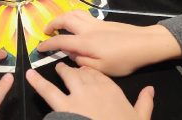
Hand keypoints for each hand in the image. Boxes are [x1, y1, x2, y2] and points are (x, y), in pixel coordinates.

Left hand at [26, 62, 153, 119]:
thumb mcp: (141, 117)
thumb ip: (145, 102)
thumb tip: (151, 90)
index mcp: (112, 89)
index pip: (99, 74)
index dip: (91, 72)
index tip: (87, 71)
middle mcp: (95, 87)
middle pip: (83, 72)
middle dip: (76, 69)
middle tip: (69, 68)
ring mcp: (78, 95)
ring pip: (67, 76)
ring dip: (62, 70)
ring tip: (56, 67)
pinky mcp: (63, 106)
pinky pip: (48, 91)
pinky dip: (38, 83)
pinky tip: (30, 76)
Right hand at [37, 10, 181, 76]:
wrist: (145, 43)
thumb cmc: (125, 59)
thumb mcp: (102, 69)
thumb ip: (83, 62)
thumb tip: (71, 55)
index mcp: (86, 42)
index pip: (61, 41)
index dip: (48, 44)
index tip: (39, 48)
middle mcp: (88, 28)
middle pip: (65, 19)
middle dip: (52, 23)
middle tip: (45, 31)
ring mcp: (96, 22)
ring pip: (74, 12)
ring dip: (63, 16)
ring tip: (58, 24)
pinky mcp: (104, 21)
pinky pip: (83, 14)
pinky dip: (73, 16)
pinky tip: (76, 24)